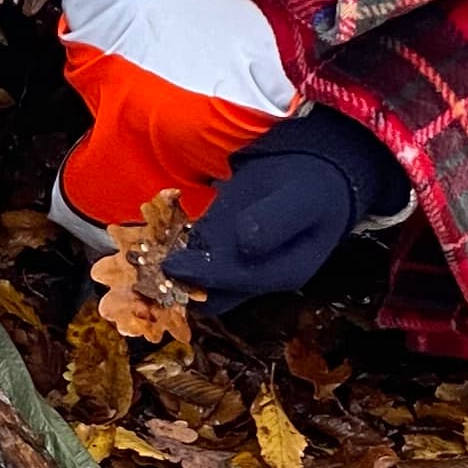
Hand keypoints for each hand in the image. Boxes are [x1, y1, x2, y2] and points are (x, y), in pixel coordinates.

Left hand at [164, 110, 406, 314]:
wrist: (322, 173)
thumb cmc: (314, 183)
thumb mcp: (301, 198)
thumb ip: (274, 221)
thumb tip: (245, 243)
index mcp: (283, 272)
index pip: (233, 284)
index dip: (199, 274)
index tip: (169, 261)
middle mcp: (261, 280)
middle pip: (212, 295)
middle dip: (178, 284)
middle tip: (145, 265)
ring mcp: (244, 268)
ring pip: (202, 283)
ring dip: (173, 273)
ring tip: (144, 257)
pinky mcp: (231, 253)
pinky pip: (200, 262)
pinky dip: (179, 255)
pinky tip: (159, 241)